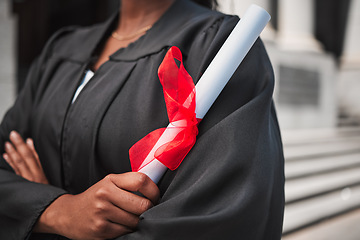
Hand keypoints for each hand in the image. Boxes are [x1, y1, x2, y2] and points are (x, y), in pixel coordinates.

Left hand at [3, 131, 47, 183]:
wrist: (47, 204)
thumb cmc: (45, 187)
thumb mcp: (43, 171)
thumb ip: (35, 156)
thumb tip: (29, 142)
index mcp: (40, 171)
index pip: (32, 155)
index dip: (25, 145)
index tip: (17, 135)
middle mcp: (34, 174)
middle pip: (26, 157)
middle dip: (19, 146)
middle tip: (13, 135)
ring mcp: (27, 180)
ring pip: (20, 165)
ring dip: (13, 153)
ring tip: (7, 144)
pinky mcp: (22, 184)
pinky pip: (16, 172)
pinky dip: (11, 163)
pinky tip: (6, 156)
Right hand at [35, 172, 159, 239]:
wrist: (68, 214)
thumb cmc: (95, 197)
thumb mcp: (109, 183)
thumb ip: (129, 182)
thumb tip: (154, 189)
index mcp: (110, 180)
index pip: (141, 180)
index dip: (154, 190)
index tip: (155, 196)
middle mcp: (105, 194)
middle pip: (142, 204)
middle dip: (148, 209)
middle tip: (145, 210)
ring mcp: (102, 212)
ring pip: (136, 221)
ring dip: (137, 221)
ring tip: (129, 217)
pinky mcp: (100, 229)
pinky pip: (126, 231)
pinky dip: (127, 229)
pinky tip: (119, 224)